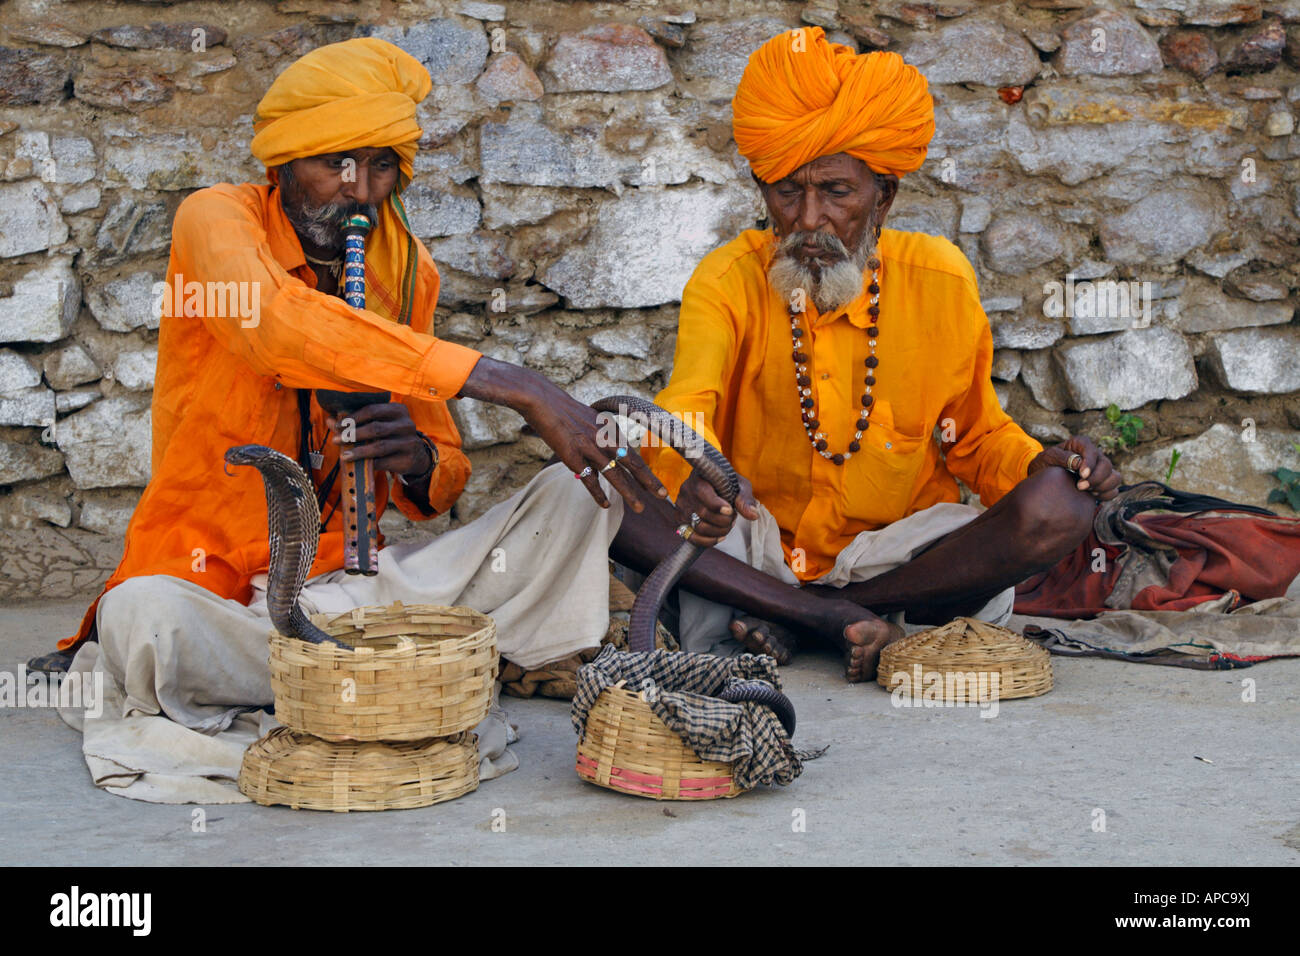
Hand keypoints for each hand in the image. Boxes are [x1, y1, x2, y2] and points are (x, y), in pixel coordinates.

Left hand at [327, 403, 430, 477]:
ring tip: (344, 455)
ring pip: (380, 446)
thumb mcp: (378, 424)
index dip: (353, 418)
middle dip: (353, 434)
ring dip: (359, 451)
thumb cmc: (391, 436)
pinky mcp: (408, 459)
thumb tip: (330, 421)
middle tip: (337, 440)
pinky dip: (369, 464)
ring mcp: (409, 442)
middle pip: (375, 428)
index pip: (372, 410)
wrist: (416, 455)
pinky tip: (358, 465)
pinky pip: (384, 462)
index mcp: (398, 410)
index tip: (337, 426)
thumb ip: (355, 422)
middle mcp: (406, 424)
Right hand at [457, 358, 667, 511]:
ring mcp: (589, 447)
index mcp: (610, 429)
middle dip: (648, 481)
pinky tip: (605, 505)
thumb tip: (603, 460)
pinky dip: (597, 494)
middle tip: (663, 495)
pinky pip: (589, 479)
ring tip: (639, 508)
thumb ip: (599, 439)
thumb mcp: (588, 420)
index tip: (658, 482)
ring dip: (628, 492)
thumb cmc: (563, 410)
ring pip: (614, 474)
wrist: (542, 400)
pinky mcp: (573, 456)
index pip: (632, 452)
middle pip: (632, 463)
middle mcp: (604, 438)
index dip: (646, 469)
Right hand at [674, 472, 758, 546]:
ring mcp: (681, 507)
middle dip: (723, 521)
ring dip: (718, 531)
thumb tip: (753, 515)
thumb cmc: (727, 484)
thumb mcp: (739, 485)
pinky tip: (720, 537)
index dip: (717, 506)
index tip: (730, 511)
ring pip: (698, 527)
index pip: (703, 494)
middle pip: (702, 514)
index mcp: (699, 478)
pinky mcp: (679, 520)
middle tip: (733, 518)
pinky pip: (692, 537)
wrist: (711, 484)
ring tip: (728, 526)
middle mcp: (686, 491)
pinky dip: (708, 541)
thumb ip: (745, 499)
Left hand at [1028, 434, 1121, 500]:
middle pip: (1107, 465)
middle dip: (1095, 478)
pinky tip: (1092, 495)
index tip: (1082, 475)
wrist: (1043, 477)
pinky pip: (1114, 489)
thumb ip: (1062, 458)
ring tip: (1087, 491)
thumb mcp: (1048, 457)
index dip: (1090, 463)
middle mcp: (1094, 455)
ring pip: (1115, 477)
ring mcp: (1100, 468)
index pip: (1092, 451)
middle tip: (1080, 487)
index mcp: (1081, 444)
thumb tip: (1079, 463)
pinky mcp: (1102, 482)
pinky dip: (1106, 494)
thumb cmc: (1045, 463)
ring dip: (1103, 486)